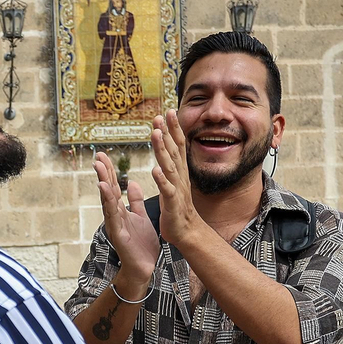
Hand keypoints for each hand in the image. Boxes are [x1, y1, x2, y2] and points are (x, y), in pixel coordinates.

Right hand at [93, 153, 158, 292]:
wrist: (144, 269)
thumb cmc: (142, 246)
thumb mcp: (141, 218)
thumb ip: (136, 202)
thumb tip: (133, 183)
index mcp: (122, 211)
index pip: (115, 187)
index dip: (110, 171)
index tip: (104, 155)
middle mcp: (115, 215)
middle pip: (108, 190)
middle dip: (104, 173)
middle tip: (98, 155)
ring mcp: (115, 224)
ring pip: (107, 200)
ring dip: (103, 182)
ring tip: (99, 167)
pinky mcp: (117, 233)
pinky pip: (112, 214)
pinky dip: (108, 200)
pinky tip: (105, 188)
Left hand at [148, 113, 198, 245]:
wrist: (187, 232)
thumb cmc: (177, 208)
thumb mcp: (174, 182)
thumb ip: (170, 166)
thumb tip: (166, 150)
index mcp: (178, 172)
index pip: (177, 146)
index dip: (173, 128)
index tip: (169, 111)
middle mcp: (179, 177)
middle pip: (174, 150)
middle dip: (168, 132)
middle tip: (162, 114)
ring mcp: (176, 189)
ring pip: (169, 166)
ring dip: (162, 149)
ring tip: (156, 134)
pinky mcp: (172, 203)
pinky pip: (167, 190)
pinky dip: (162, 179)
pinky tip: (156, 170)